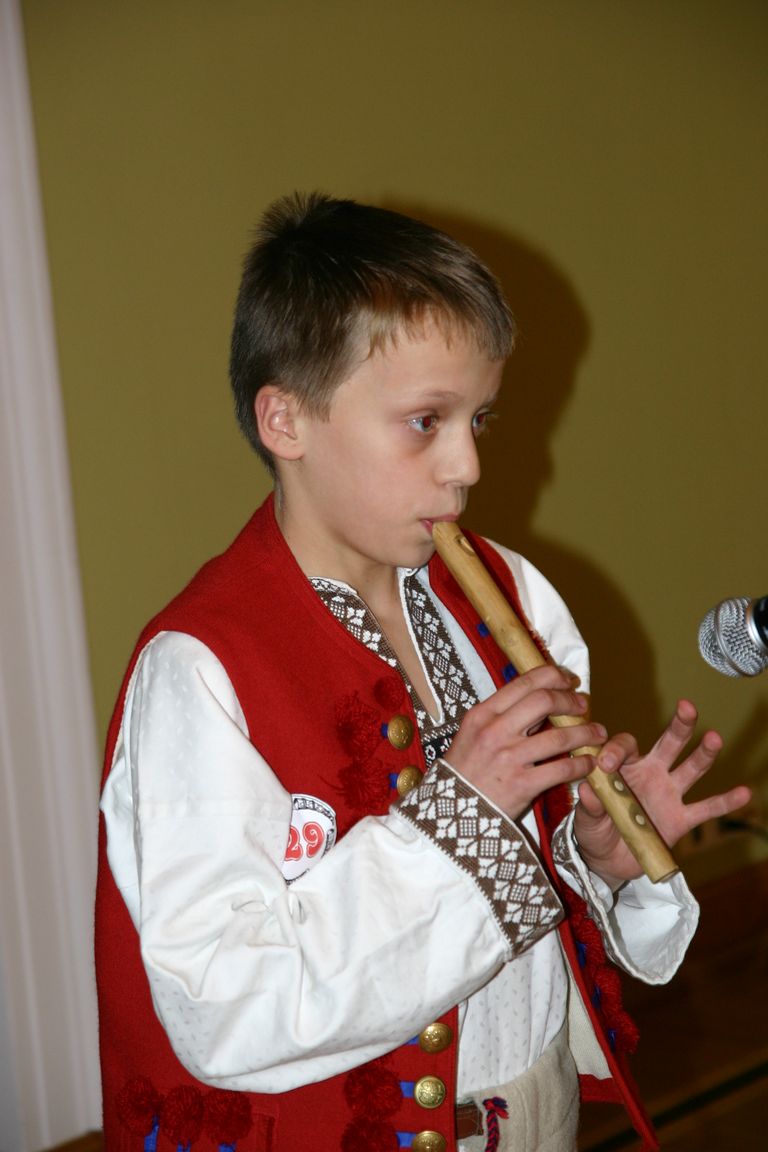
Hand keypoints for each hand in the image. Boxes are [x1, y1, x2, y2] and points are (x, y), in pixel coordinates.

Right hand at [444, 664, 607, 819]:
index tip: (568, 680)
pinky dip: (581, 764)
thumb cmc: (464, 772)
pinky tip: (589, 763)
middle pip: (544, 700)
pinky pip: (562, 769)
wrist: (451, 812)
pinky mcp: (522, 784)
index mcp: (483, 714)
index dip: (553, 676)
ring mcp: (509, 757)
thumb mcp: (472, 734)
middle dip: (570, 700)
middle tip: (584, 705)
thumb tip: (537, 699)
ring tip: (598, 733)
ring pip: (559, 736)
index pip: (525, 683)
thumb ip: (500, 716)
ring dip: (585, 732)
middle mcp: (495, 731)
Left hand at [573, 699, 751, 886]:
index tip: (605, 764)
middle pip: (668, 744)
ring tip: (714, 738)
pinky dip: (724, 802)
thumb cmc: (594, 829)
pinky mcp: (681, 820)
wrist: (607, 860)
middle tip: (687, 707)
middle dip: (678, 726)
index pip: (625, 746)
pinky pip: (705, 809)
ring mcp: (669, 794)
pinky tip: (744, 793)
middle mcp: (651, 773)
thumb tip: (587, 790)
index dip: (616, 750)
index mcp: (624, 767)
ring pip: (690, 769)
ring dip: (703, 754)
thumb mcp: (586, 818)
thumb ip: (590, 805)